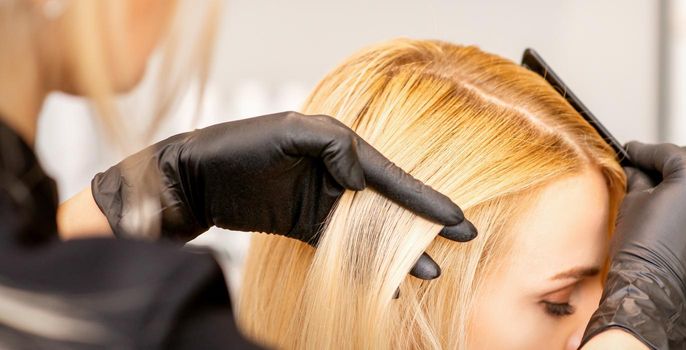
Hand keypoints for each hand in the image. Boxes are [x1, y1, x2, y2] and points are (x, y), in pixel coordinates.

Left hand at [91, 112, 476, 278]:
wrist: (194, 178)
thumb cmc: (238, 147)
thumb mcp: (288, 132)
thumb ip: (332, 145)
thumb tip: (361, 176)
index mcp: (339, 146)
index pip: (390, 176)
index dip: (422, 197)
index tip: (454, 216)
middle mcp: (337, 173)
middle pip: (390, 202)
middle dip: (425, 221)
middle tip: (462, 238)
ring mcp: (323, 201)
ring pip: (371, 229)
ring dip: (399, 249)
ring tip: (430, 270)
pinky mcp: (305, 224)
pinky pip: (342, 246)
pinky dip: (363, 261)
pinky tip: (385, 279)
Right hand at [582, 142, 685, 348]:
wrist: (654, 291)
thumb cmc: (640, 246)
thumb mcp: (632, 202)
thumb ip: (639, 178)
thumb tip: (637, 169)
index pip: (666, 152)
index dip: (642, 151)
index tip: (630, 152)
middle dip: (681, 155)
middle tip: (658, 165)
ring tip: (668, 197)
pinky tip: (678, 224)